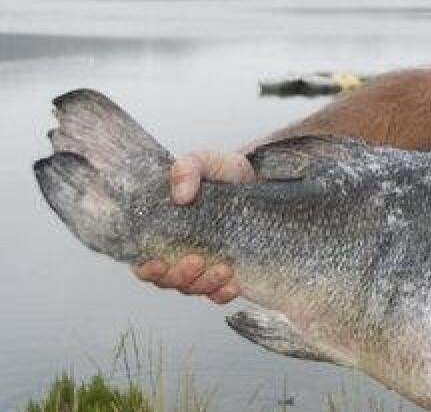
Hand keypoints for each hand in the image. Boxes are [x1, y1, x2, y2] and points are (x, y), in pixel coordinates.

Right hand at [132, 150, 254, 302]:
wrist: (261, 178)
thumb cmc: (224, 172)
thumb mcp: (204, 161)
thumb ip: (186, 169)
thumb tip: (180, 195)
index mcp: (164, 231)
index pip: (144, 262)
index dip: (146, 269)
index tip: (157, 263)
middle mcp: (180, 253)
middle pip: (168, 280)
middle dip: (179, 276)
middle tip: (196, 260)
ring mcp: (205, 264)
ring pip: (194, 288)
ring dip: (204, 284)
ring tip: (222, 269)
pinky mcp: (229, 271)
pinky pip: (220, 293)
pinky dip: (223, 294)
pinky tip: (233, 286)